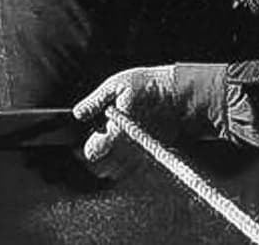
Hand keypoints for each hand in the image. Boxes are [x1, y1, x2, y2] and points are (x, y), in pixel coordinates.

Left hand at [72, 64, 227, 180]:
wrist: (180, 94)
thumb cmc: (148, 86)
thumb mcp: (116, 85)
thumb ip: (95, 102)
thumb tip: (78, 114)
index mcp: (118, 131)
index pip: (92, 154)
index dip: (84, 147)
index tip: (83, 139)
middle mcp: (129, 149)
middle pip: (102, 170)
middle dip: (94, 158)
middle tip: (94, 142)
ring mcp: (141, 155)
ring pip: (117, 173)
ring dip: (108, 163)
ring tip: (108, 145)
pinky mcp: (152, 156)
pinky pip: (132, 171)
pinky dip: (123, 165)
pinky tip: (123, 149)